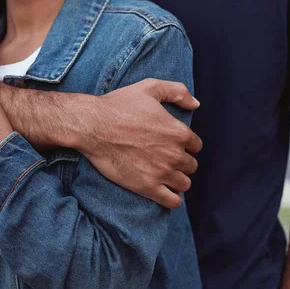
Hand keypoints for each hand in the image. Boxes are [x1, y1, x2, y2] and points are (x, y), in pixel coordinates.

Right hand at [80, 79, 201, 207]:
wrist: (93, 126)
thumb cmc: (118, 105)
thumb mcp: (150, 87)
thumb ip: (177, 92)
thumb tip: (195, 104)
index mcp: (178, 132)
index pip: (196, 145)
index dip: (185, 145)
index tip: (172, 145)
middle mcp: (174, 154)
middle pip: (190, 165)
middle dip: (181, 163)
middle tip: (165, 159)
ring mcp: (162, 172)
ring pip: (184, 184)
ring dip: (177, 180)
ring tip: (164, 176)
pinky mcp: (147, 187)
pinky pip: (172, 201)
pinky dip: (172, 198)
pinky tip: (164, 192)